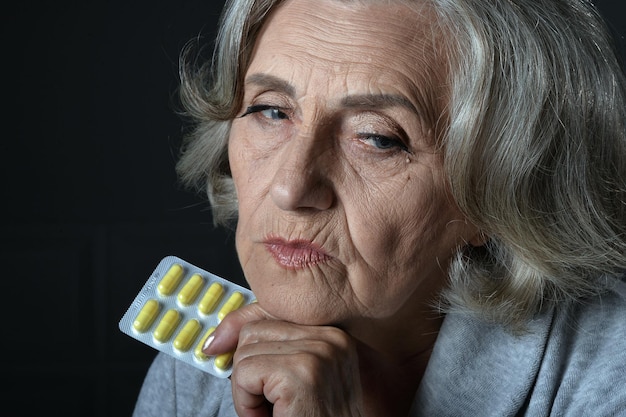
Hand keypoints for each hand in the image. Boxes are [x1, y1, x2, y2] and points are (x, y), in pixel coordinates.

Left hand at [203, 303, 364, 416]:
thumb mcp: (295, 379)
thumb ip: (269, 348)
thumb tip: (216, 339)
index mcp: (334, 335)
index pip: (271, 310)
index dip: (240, 330)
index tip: (217, 346)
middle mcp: (331, 337)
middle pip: (254, 330)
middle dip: (248, 371)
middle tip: (268, 402)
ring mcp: (319, 353)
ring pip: (245, 353)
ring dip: (247, 391)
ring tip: (274, 411)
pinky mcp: (301, 374)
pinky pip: (244, 374)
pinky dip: (245, 403)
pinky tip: (270, 416)